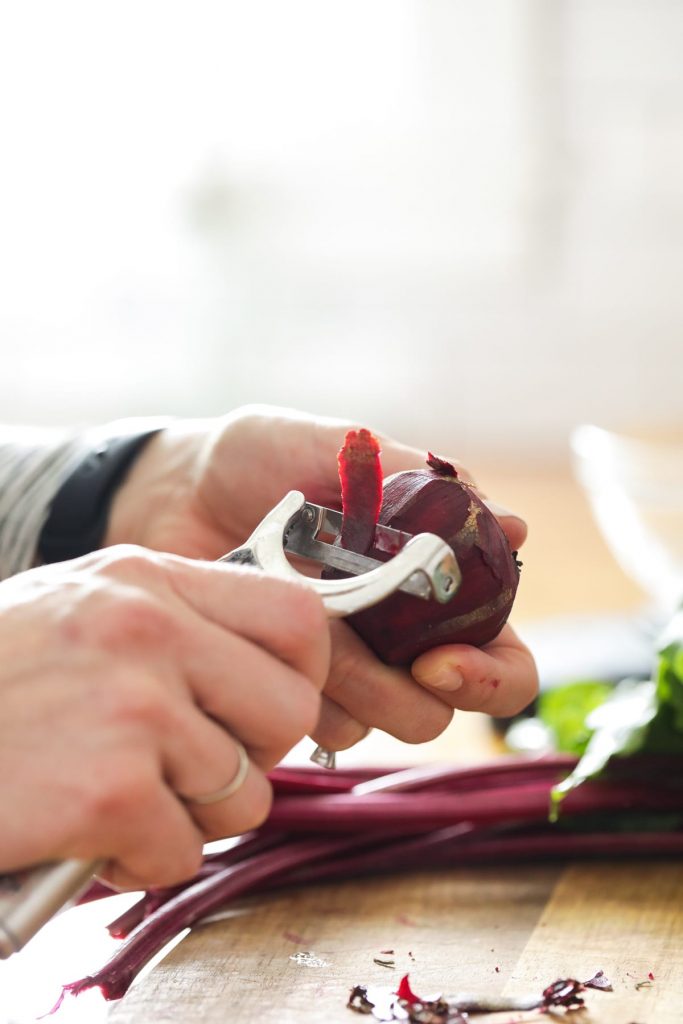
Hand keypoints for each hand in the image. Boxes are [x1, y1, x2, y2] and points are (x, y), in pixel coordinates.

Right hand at [0, 546, 327, 887]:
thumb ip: (170, 624)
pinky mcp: (108, 788)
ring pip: (244, 794)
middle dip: (250, 758)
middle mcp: (149, 629)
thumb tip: (262, 666)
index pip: (297, 617)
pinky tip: (85, 834)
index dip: (300, 675)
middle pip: (289, 712)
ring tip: (119, 799)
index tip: (263, 708)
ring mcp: (132, 706)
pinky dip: (140, 860)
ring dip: (188, 817)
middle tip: (190, 769)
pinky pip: (182, 850)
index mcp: (147, 579)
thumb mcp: (78, 610)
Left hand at [107, 404, 536, 751]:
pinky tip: (262, 631)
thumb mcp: (345, 451)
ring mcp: (345, 671)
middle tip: (352, 639)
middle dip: (402, 688)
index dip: (490, 678)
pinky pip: (315, 726)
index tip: (440, 660)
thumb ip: (425, 487)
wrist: (174, 487)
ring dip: (341, 679)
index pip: (504, 662)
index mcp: (438, 585)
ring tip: (296, 613)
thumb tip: (514, 525)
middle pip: (442, 710)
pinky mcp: (290, 688)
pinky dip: (294, 685)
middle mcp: (402, 639)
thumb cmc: (263, 459)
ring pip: (376, 726)